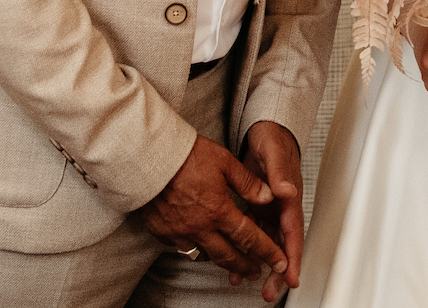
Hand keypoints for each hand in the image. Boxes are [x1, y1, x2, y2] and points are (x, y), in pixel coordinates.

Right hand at [136, 135, 285, 282]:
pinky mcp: (162, 232)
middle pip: (228, 256)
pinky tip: (200, 245)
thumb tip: (268, 196)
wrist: (148, 157)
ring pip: (205, 255)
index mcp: (219, 211)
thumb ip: (248, 183)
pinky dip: (194, 249)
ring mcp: (179, 232)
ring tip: (231, 261)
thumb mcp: (224, 161)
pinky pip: (181, 248)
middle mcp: (200, 227)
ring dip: (221, 261)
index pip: (250, 238)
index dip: (268, 252)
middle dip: (246, 266)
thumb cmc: (185, 155)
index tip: (279, 262)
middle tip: (256, 272)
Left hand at [240, 122, 303, 301]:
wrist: (266, 130)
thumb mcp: (274, 153)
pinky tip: (234, 260)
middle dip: (278, 271)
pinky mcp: (257, 206)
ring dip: (260, 263)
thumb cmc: (273, 139)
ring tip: (247, 282)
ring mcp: (270, 208)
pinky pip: (252, 232)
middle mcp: (282, 207)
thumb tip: (285, 190)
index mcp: (289, 198)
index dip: (292, 256)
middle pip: (282, 244)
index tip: (291, 277)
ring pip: (267, 242)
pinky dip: (245, 247)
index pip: (293, 232)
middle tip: (271, 292)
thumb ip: (279, 173)